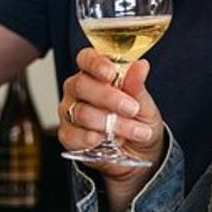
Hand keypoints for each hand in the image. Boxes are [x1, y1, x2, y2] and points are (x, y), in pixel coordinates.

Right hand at [58, 48, 164, 182]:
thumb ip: (137, 86)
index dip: (96, 64)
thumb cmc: (138, 119)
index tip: (111, 73)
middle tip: (132, 109)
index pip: (86, 59)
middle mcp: (77, 89)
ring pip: (82, 112)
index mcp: (95, 73)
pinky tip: (109, 140)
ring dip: (112, 124)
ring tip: (135, 132)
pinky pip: (74, 135)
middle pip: (81, 85)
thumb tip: (140, 65)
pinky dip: (94, 139)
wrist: (139, 152)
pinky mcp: (67, 135)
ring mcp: (69, 112)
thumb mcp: (144, 103)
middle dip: (109, 98)